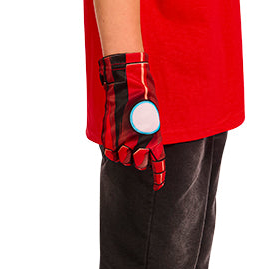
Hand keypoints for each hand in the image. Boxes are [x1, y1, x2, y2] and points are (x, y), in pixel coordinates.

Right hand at [98, 51, 165, 190]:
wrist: (126, 83)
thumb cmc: (143, 96)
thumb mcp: (153, 116)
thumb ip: (151, 134)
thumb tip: (148, 145)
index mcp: (154, 138)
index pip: (158, 165)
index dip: (159, 177)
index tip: (158, 185)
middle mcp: (138, 143)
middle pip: (139, 165)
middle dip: (140, 161)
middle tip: (138, 152)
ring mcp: (122, 141)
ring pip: (124, 160)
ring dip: (126, 156)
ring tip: (126, 143)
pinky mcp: (109, 137)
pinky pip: (111, 154)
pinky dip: (113, 152)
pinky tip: (116, 143)